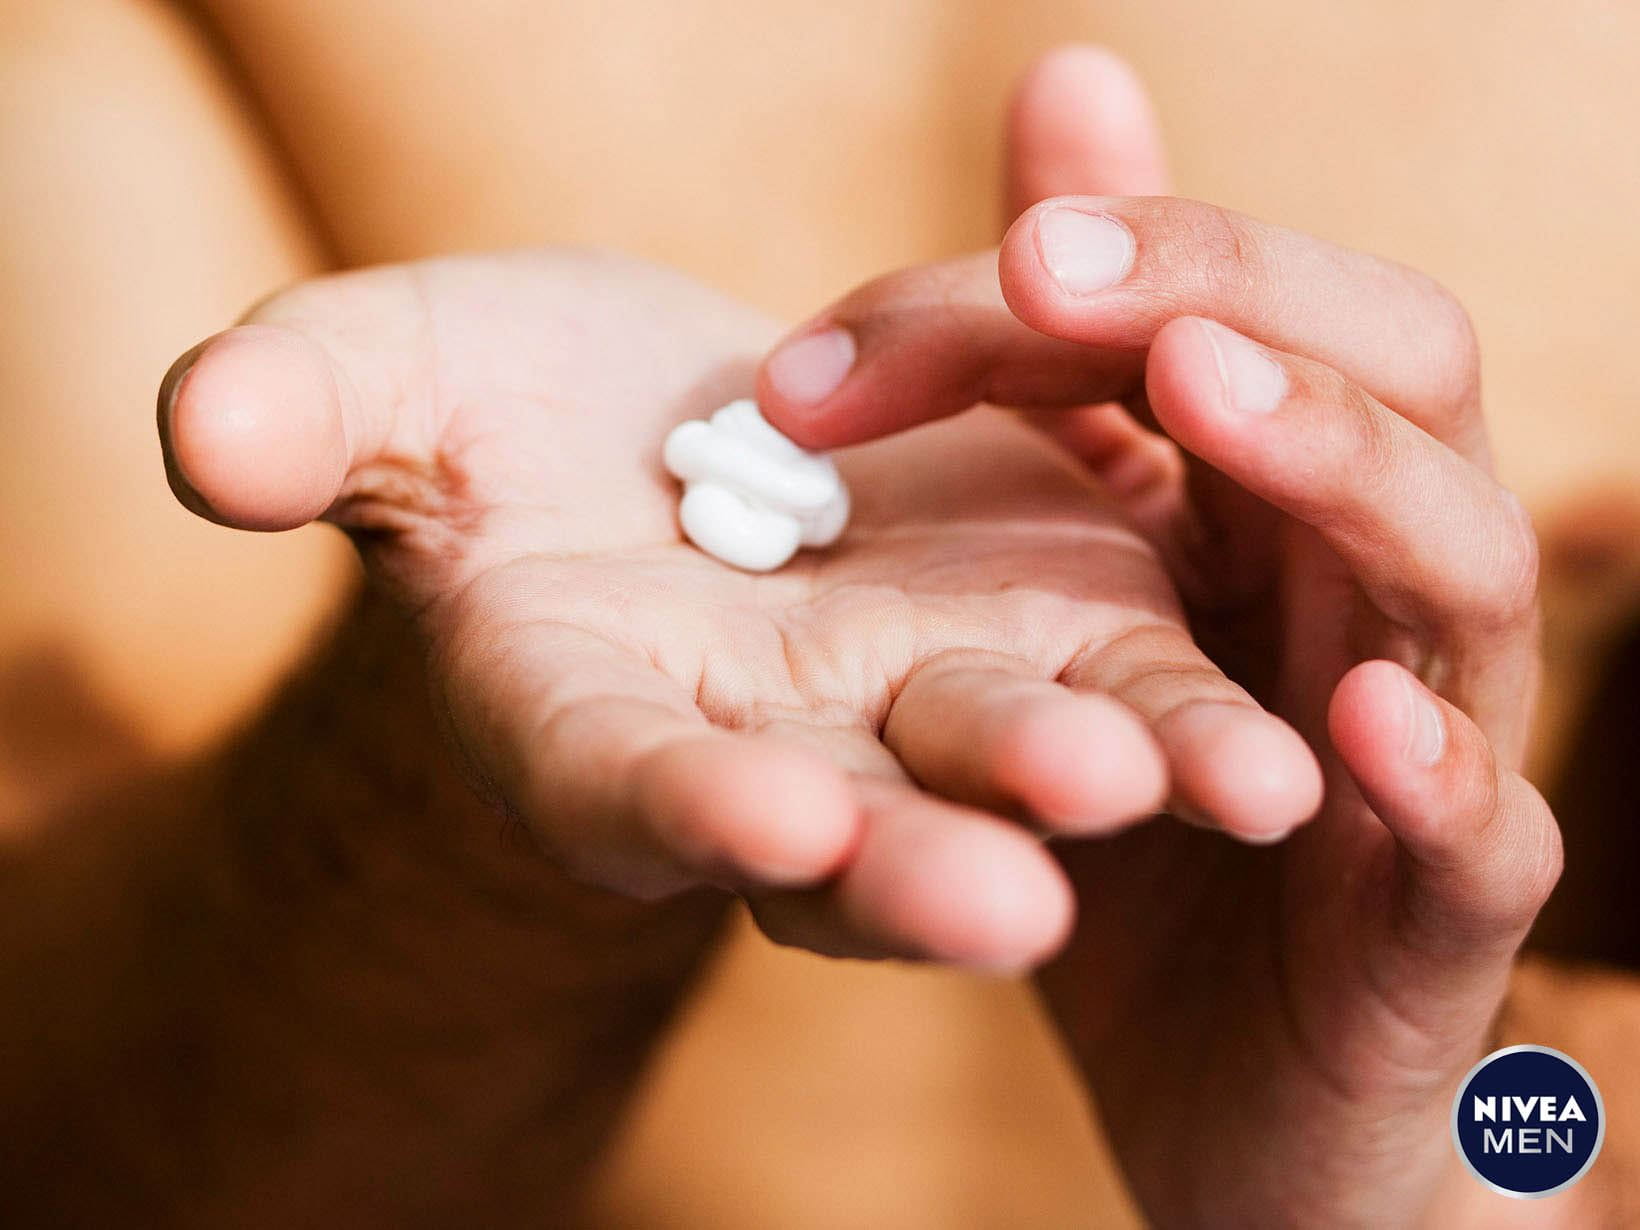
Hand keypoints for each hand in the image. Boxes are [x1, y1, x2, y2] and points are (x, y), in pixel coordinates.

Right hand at [157, 247, 1316, 974]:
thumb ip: (304, 414)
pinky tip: (1287, 709)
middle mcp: (768, 743)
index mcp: (597, 720)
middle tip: (1018, 899)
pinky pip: (1111, 660)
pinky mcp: (1023, 615)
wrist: (637, 437)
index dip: (686, 806)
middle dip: (927, 860)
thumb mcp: (386, 394)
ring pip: (1008, 761)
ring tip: (1230, 788)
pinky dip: (1184, 687)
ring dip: (1109, 778)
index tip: (760, 817)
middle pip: (845, 825)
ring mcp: (906, 693)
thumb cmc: (482, 429)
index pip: (629, 785)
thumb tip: (201, 429)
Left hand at [753, 48, 1561, 1222]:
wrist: (1217, 1073)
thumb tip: (1065, 79)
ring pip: (1457, 562)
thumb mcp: (1063, 598)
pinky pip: (1487, 833)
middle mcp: (1374, 581)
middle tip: (1048, 264)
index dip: (1062, 270)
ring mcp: (1434, 741)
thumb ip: (1063, 384)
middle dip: (1226, 288)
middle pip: (1388, 367)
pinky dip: (1436, 770)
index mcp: (1281, 495)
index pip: (1223, 306)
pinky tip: (1356, 721)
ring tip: (1209, 394)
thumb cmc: (1134, 819)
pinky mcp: (1443, 917)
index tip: (840, 334)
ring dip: (1341, 465)